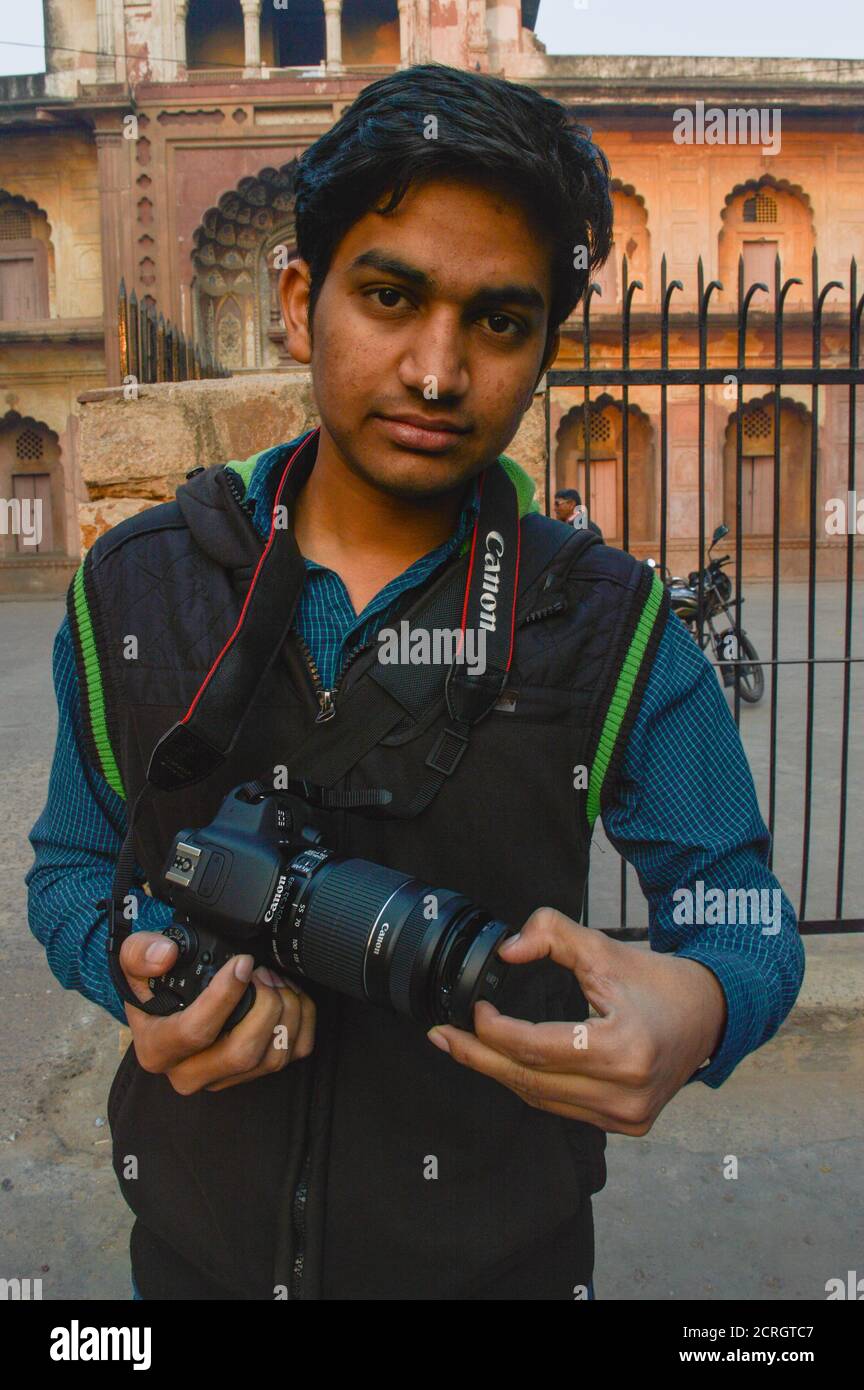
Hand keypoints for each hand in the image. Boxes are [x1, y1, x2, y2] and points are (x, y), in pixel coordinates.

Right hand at [119, 931, 315, 1094]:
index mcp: (157, 1050)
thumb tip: (163, 955)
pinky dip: (302, 1022)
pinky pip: (292, 1055)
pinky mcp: (253, 1074)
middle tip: (263, 972)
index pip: (195, 1032)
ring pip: (272, 1058)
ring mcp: (224, 1077)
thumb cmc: (155, 986)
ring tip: (274, 979)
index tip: (242, 963)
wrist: (169, 1006)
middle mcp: (189, 1073)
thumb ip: (140, 952)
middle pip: (242, 1054)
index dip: (224, 996)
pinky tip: (289, 996)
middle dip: (265, 1006)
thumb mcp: (134, 963)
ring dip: (286, 1011)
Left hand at [426, 907, 726, 1134]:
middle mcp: (627, 1093)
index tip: (474, 1009)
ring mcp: (628, 1116)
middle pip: (532, 1080)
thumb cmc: (659, 982)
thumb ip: (551, 935)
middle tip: (442, 1038)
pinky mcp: (627, 1125)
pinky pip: (562, 1108)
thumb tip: (506, 950)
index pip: (539, 1048)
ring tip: (462, 1048)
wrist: (711, 1015)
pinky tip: (503, 1064)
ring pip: (542, 1099)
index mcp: (624, 1048)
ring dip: (499, 1073)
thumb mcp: (603, 947)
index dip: (496, 1031)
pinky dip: (530, 1085)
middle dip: (480, 1057)